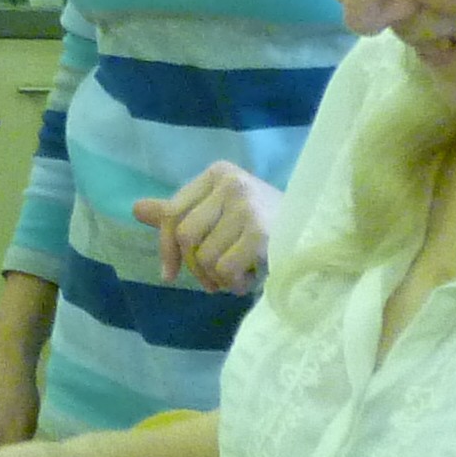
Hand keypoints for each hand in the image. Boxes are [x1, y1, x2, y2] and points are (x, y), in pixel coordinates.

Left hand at [135, 161, 279, 294]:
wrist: (319, 234)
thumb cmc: (268, 224)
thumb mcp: (222, 212)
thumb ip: (181, 212)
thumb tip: (136, 209)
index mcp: (217, 174)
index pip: (173, 212)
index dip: (166, 247)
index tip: (168, 275)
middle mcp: (230, 182)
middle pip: (185, 236)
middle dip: (194, 268)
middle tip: (212, 282)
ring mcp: (245, 204)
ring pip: (204, 256)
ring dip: (217, 278)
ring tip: (237, 277)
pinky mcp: (259, 230)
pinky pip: (224, 268)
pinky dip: (233, 282)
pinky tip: (249, 279)